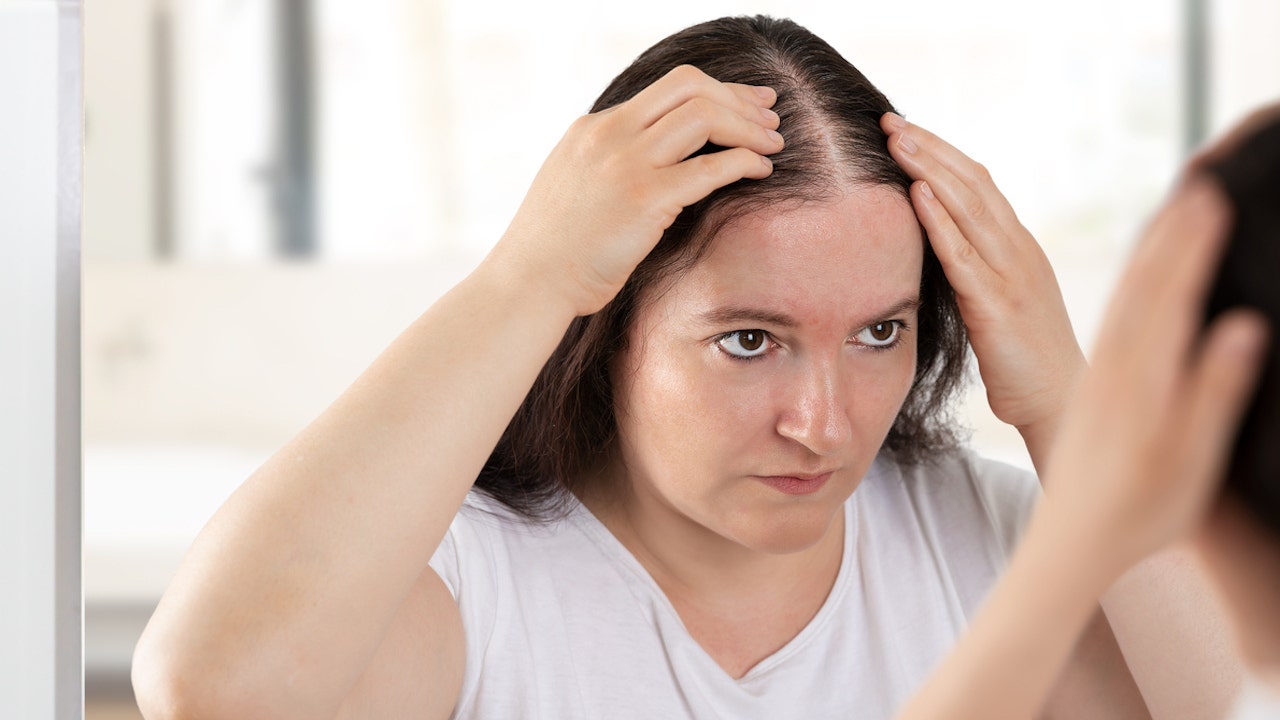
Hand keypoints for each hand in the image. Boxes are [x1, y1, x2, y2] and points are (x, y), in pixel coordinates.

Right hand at [491, 65, 784, 316]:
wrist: (529, 283)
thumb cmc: (555, 252)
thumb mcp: (576, 188)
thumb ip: (610, 166)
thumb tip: (656, 165)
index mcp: (593, 128)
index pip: (668, 88)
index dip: (717, 91)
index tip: (746, 104)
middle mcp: (609, 134)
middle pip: (691, 87)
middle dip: (739, 98)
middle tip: (770, 117)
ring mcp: (625, 163)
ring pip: (704, 116)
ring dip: (748, 127)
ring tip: (773, 144)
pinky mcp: (644, 198)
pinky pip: (710, 166)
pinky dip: (744, 161)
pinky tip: (761, 170)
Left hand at [880, 113, 1085, 446]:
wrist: (1060, 403)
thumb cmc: (1023, 360)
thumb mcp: (1000, 301)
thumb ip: (978, 268)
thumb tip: (939, 244)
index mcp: (1019, 246)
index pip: (980, 183)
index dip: (943, 152)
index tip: (907, 129)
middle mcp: (1019, 249)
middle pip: (973, 182)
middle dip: (930, 147)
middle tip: (891, 120)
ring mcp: (1012, 274)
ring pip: (968, 207)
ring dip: (929, 169)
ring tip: (896, 140)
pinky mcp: (997, 305)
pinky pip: (964, 255)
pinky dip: (940, 220)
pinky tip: (917, 194)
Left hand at [1045, 177, 1266, 573]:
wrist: (1074, 538)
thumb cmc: (1139, 509)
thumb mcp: (1186, 459)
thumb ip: (1212, 393)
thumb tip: (1245, 328)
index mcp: (1141, 380)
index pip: (1169, 299)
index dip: (1192, 249)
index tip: (1210, 200)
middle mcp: (1115, 369)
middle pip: (1144, 288)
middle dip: (1174, 235)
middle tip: (1200, 184)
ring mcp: (1099, 376)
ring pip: (1124, 301)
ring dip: (1150, 253)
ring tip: (1175, 211)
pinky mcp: (1090, 386)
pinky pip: (1108, 320)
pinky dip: (1126, 285)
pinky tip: (1139, 273)